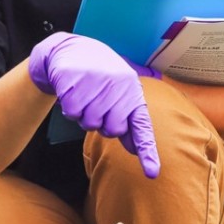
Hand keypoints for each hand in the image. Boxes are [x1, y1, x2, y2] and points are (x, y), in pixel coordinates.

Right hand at [29, 32, 159, 177]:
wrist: (74, 50)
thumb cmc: (101, 79)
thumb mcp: (119, 96)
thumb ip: (128, 122)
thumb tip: (137, 150)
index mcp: (133, 92)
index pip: (142, 126)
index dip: (147, 151)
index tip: (153, 173)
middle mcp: (119, 86)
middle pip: (111, 130)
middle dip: (102, 124)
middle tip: (98, 104)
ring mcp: (98, 82)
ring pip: (90, 123)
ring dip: (84, 115)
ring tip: (86, 95)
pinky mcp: (76, 80)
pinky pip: (72, 113)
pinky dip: (70, 108)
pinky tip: (73, 91)